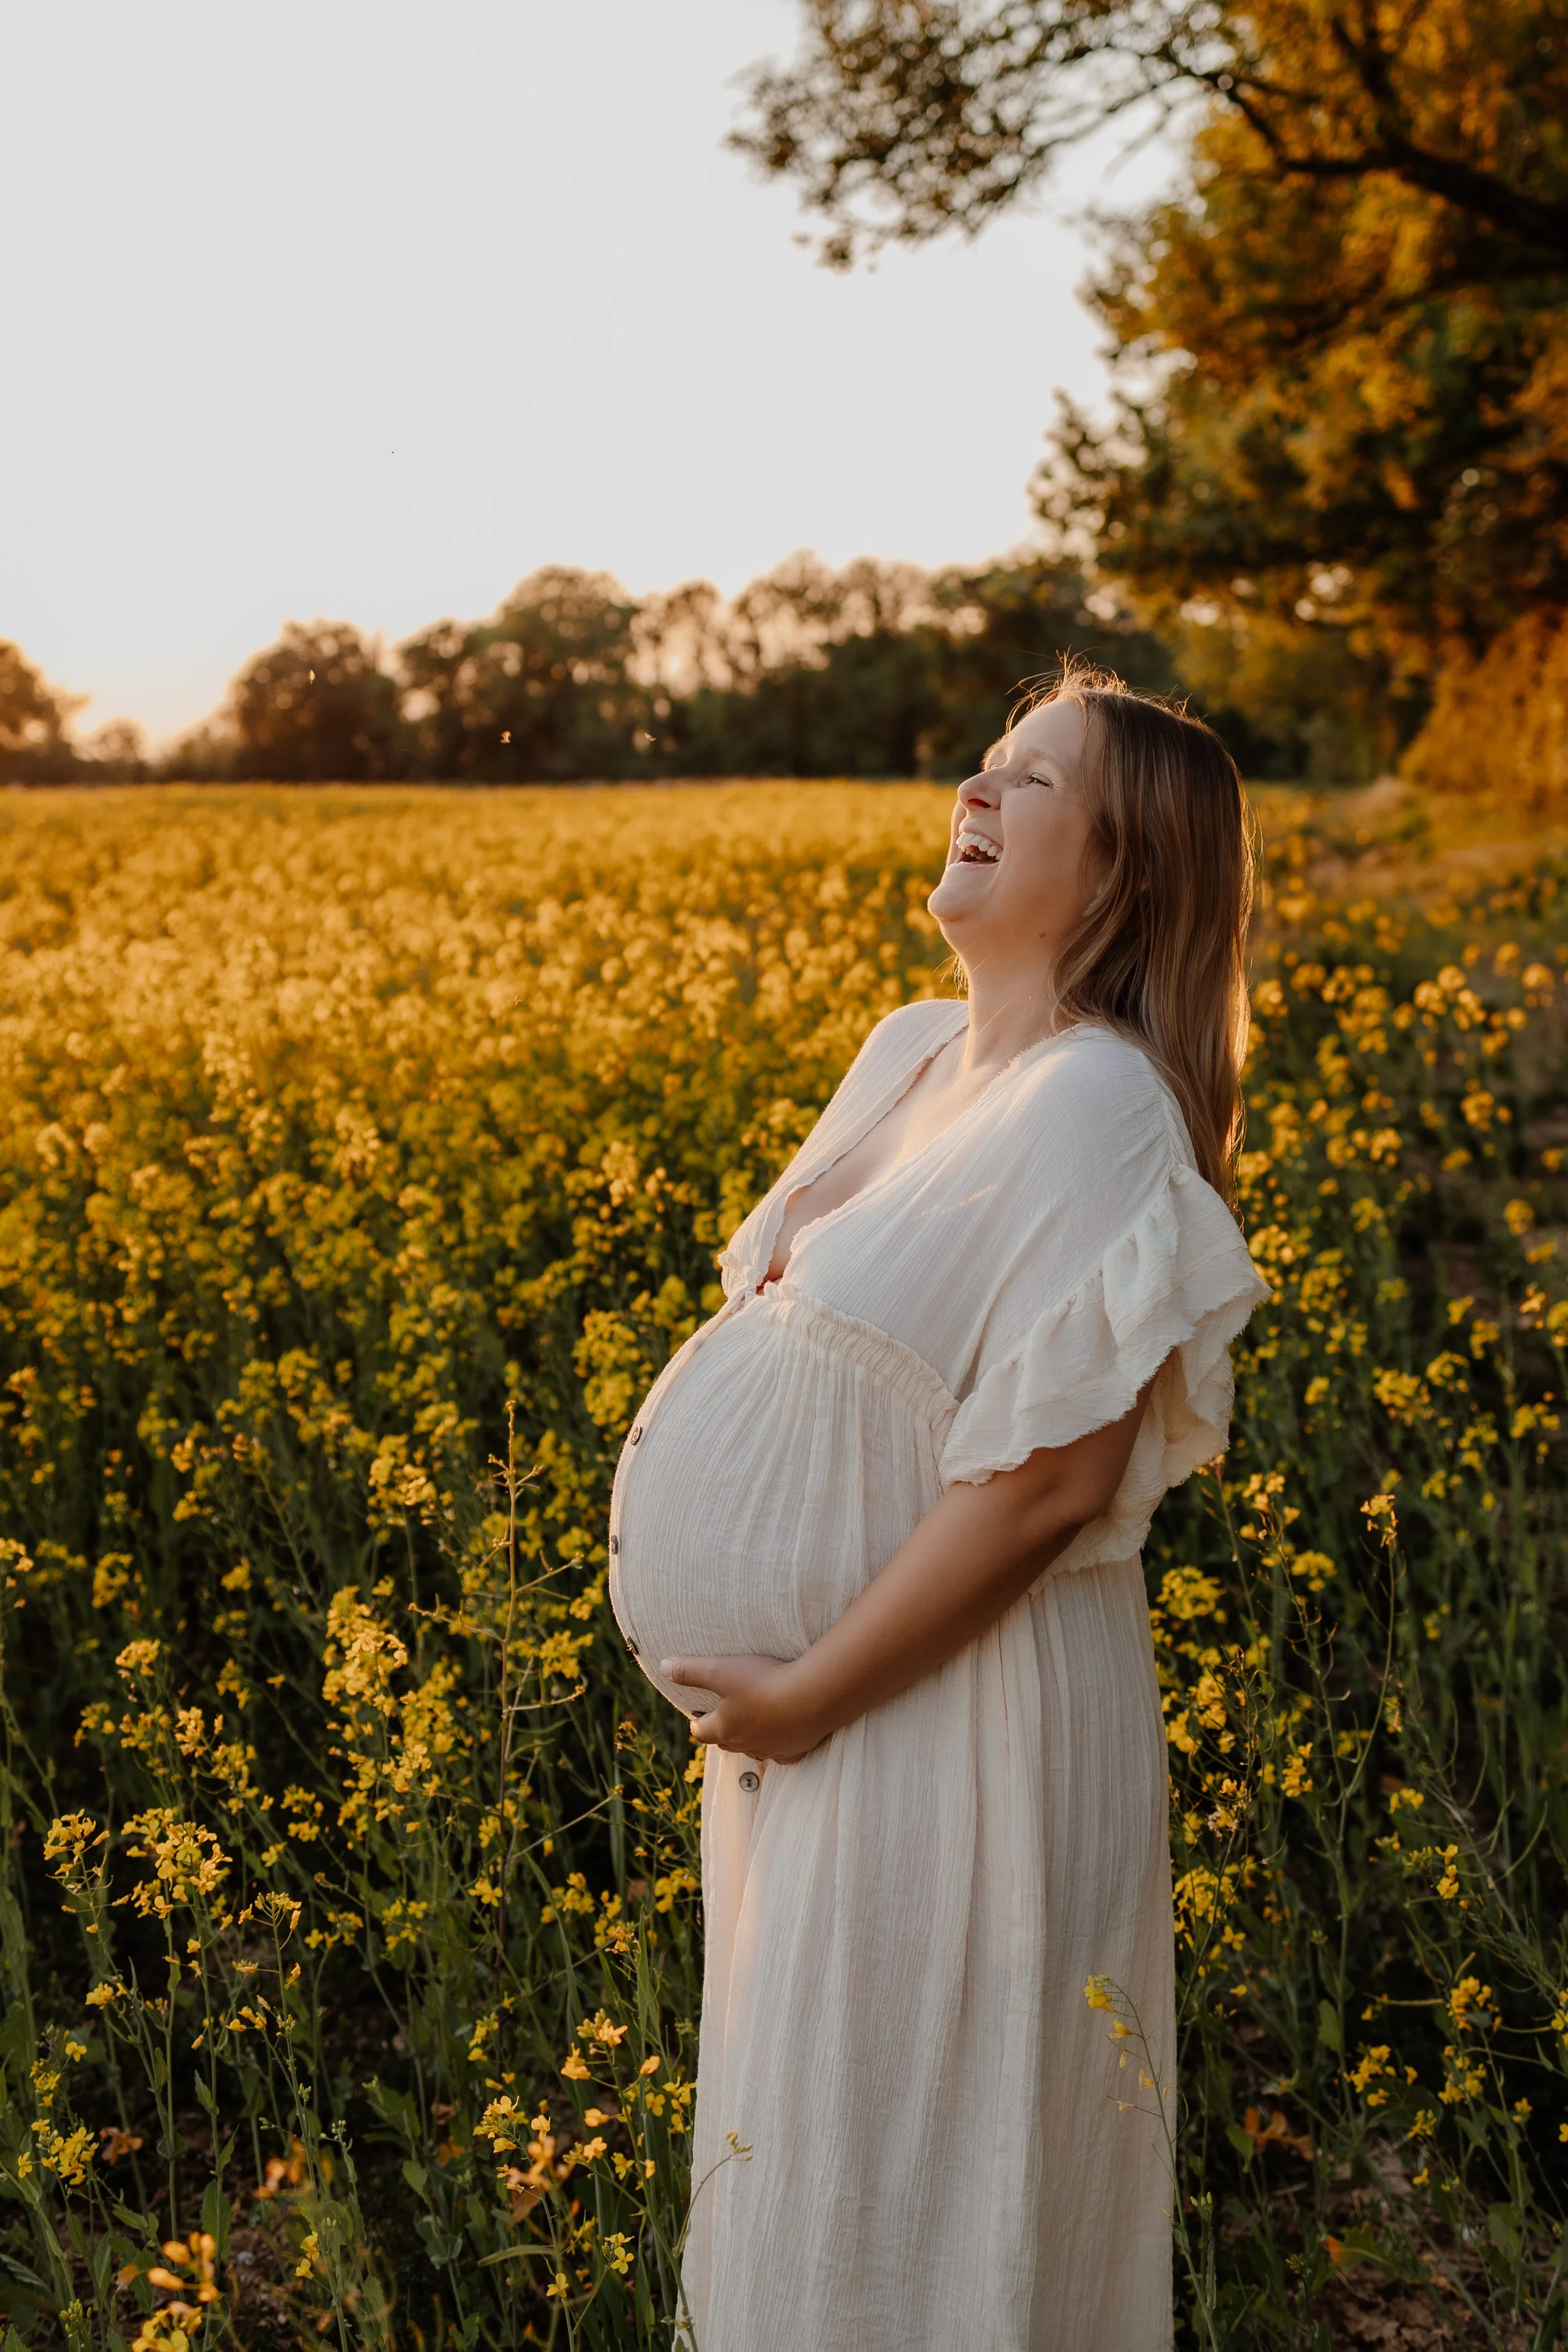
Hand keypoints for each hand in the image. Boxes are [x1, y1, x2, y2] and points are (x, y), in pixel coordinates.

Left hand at [660, 1653, 825, 1763]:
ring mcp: (772, 1750)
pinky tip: (784, 1733)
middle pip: (726, 1742)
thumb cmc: (763, 1682)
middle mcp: (745, 1745)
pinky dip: (778, 1743)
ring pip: (753, 1748)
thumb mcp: (721, 1670)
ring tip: (753, 1722)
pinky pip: (782, 1752)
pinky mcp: (796, 1750)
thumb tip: (663, 1667)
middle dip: (722, 1731)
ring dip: (750, 1737)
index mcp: (724, 1728)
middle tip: (723, 1717)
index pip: (701, 1732)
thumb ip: (691, 1670)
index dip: (696, 1723)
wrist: (813, 1698)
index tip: (696, 1717)